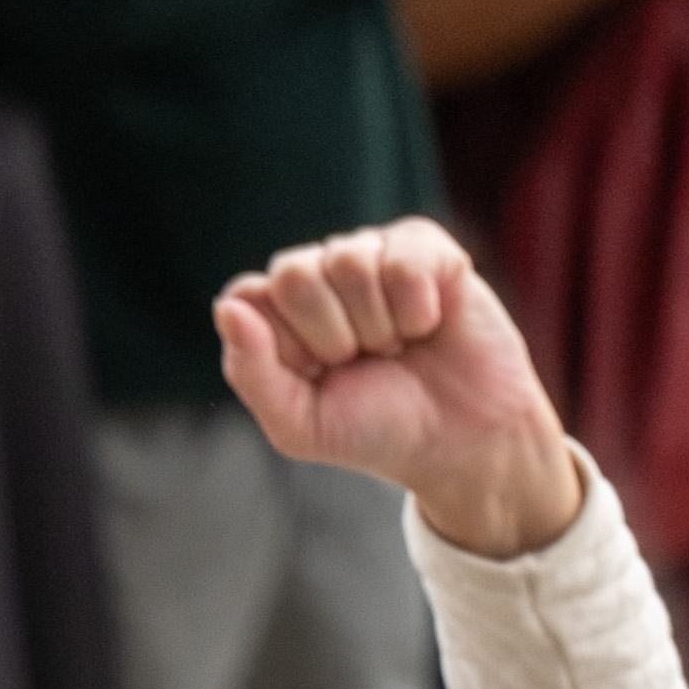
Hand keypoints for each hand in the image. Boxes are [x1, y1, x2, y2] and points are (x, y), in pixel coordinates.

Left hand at [210, 221, 585, 559]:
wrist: (461, 440)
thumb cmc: (374, 430)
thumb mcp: (298, 424)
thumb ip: (250, 371)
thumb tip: (226, 307)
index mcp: (276, 315)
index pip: (248, 296)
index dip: (286, 342)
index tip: (319, 374)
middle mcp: (317, 276)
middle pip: (293, 273)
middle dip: (331, 334)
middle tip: (362, 361)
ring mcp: (370, 256)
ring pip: (349, 261)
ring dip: (379, 324)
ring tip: (396, 347)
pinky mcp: (425, 248)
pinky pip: (405, 257)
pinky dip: (417, 306)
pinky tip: (428, 324)